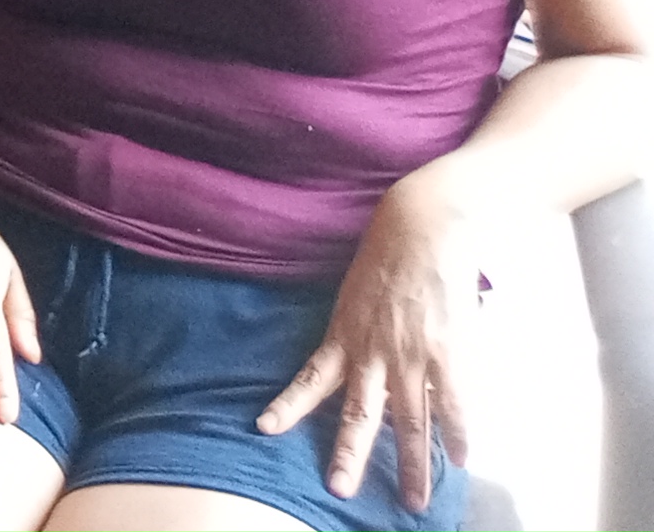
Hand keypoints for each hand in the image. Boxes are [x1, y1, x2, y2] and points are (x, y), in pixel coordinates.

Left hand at [259, 170, 485, 510]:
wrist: (422, 226)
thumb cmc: (389, 256)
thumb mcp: (358, 296)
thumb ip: (361, 334)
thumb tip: (373, 366)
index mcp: (343, 334)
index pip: (309, 378)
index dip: (288, 406)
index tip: (264, 428)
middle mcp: (370, 352)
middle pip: (356, 415)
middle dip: (347, 456)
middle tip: (340, 491)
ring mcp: (408, 356)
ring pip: (405, 422)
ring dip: (408, 464)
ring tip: (412, 499)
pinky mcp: (445, 353)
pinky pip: (451, 405)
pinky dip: (456, 435)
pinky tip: (460, 458)